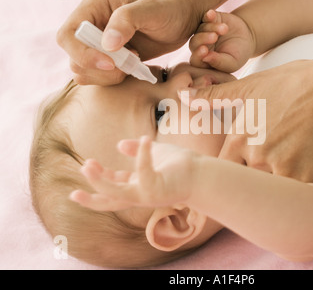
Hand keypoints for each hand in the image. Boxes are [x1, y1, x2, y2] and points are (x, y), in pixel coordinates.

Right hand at [57, 0, 200, 85]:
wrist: (184, 16)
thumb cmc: (170, 6)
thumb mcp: (152, 9)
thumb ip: (127, 21)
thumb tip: (107, 43)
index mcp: (95, 5)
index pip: (68, 35)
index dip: (83, 53)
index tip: (111, 62)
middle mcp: (92, 23)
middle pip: (74, 56)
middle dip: (99, 68)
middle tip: (129, 64)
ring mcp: (99, 41)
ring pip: (83, 70)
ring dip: (107, 75)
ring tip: (133, 63)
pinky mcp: (109, 56)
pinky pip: (98, 76)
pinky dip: (113, 78)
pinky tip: (133, 67)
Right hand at [70, 136, 197, 210]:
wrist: (205, 174)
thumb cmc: (183, 165)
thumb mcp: (156, 153)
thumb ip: (137, 151)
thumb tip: (120, 144)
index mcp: (139, 185)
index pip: (114, 186)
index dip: (99, 178)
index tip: (85, 166)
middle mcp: (141, 194)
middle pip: (109, 198)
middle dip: (92, 188)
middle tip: (81, 169)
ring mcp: (148, 195)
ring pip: (116, 194)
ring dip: (101, 181)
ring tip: (88, 164)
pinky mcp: (158, 189)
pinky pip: (144, 171)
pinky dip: (143, 155)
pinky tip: (145, 139)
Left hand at [181, 59, 312, 182]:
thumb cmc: (294, 83)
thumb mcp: (251, 86)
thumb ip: (214, 97)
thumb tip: (183, 95)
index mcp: (240, 139)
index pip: (225, 169)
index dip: (234, 169)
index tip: (243, 166)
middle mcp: (258, 158)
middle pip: (248, 182)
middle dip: (258, 175)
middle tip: (274, 161)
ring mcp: (284, 170)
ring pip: (275, 190)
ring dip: (281, 180)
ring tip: (294, 159)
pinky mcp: (311, 178)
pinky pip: (302, 191)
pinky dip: (306, 181)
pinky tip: (312, 160)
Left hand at [189, 10, 254, 72]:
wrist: (247, 37)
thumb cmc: (239, 55)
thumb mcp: (232, 62)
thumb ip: (219, 62)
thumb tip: (205, 58)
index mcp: (203, 60)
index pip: (196, 60)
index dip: (198, 55)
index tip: (205, 50)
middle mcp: (200, 46)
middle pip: (194, 43)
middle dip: (203, 39)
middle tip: (214, 37)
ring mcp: (203, 32)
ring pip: (200, 29)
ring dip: (211, 28)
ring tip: (225, 29)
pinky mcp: (209, 20)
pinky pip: (204, 17)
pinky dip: (208, 16)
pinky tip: (212, 14)